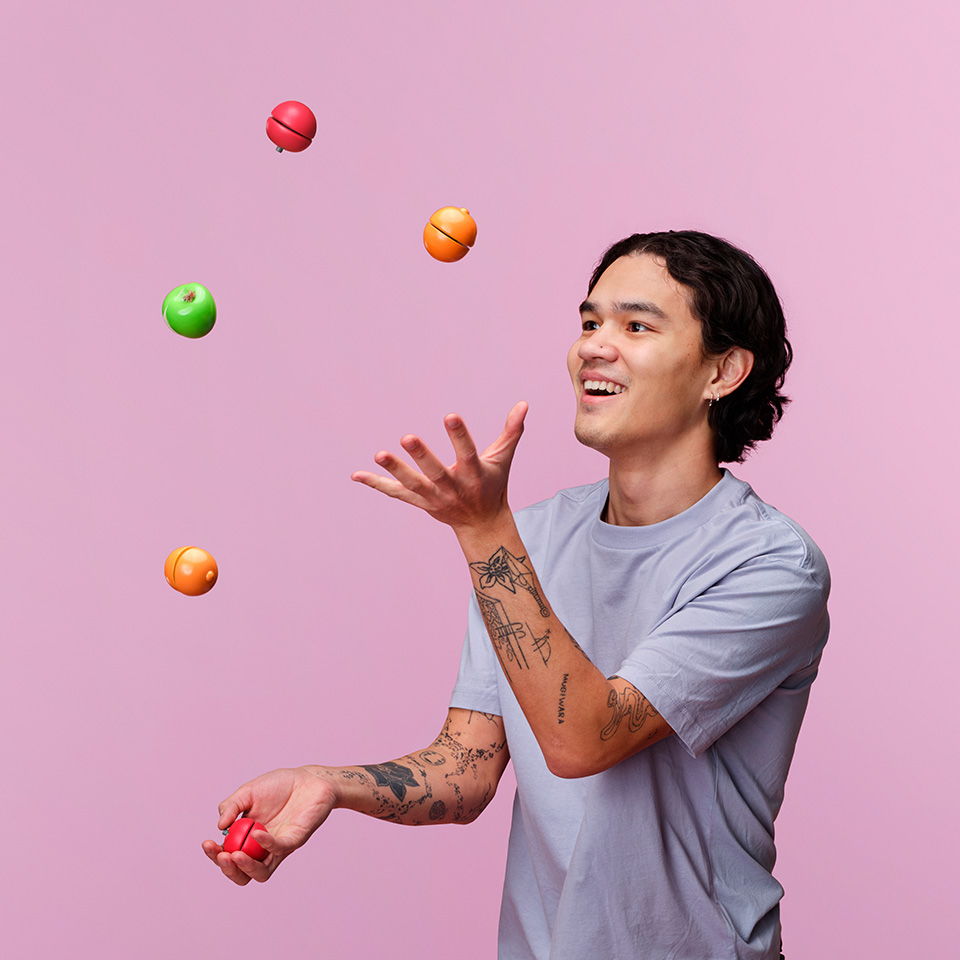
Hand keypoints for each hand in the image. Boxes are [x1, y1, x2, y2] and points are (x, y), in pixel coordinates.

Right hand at [201, 766, 337, 885]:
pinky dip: (266, 844)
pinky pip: (279, 849)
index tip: (207, 843)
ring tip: (235, 855)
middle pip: (242, 873)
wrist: (310, 779)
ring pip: (261, 873)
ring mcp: (279, 847)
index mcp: (247, 838)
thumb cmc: (280, 785)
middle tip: (222, 855)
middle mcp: (262, 848)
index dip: (215, 855)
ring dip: (245, 868)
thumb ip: (231, 806)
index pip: (228, 857)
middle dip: (228, 869)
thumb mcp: (248, 792)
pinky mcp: (295, 840)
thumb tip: (219, 827)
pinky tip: (257, 832)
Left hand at [351, 401, 527, 531]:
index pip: (467, 453)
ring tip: (379, 453)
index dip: (459, 435)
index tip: (450, 415)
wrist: (482, 524)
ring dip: (395, 470)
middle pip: (436, 473)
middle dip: (422, 456)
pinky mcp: (420, 502)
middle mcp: (453, 488)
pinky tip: (356, 475)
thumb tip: (523, 403)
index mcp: (475, 474)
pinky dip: (377, 485)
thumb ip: (511, 431)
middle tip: (407, 437)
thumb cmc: (493, 484)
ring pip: (413, 484)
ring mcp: (435, 498)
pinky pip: (396, 493)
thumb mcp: (503, 459)